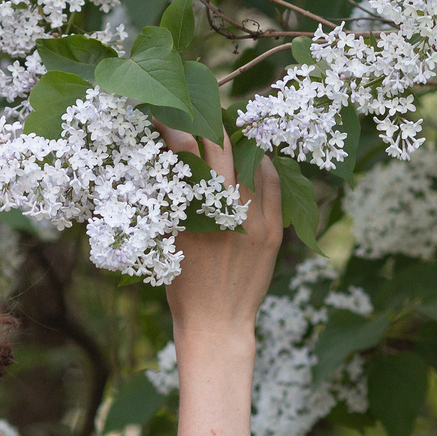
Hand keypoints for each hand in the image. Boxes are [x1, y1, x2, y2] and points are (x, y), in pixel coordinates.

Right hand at [155, 125, 280, 352]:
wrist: (218, 324)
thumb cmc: (184, 286)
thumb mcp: (167, 243)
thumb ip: (171, 204)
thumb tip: (168, 163)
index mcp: (192, 214)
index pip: (185, 155)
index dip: (174, 127)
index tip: (163, 112)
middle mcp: (225, 213)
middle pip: (220, 151)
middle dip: (207, 126)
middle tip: (197, 111)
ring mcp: (254, 222)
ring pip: (250, 163)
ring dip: (237, 142)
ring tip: (227, 129)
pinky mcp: (273, 232)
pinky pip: (273, 186)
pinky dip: (263, 166)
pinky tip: (255, 157)